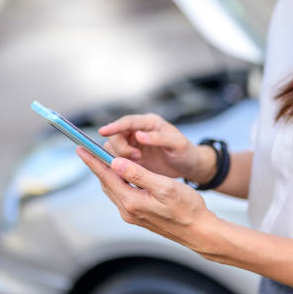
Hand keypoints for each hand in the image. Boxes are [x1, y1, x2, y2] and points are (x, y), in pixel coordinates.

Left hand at [76, 146, 217, 251]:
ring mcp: (133, 215)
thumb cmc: (187, 209)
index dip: (92, 160)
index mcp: (132, 201)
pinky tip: (121, 174)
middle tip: (88, 149)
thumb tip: (116, 163)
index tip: (81, 148)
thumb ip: (138, 174)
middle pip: (106, 182)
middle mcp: (128, 210)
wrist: (198, 231)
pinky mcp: (138, 216)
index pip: (106, 176)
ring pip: (113, 189)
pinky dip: (117, 181)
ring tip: (101, 158)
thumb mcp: (164, 186)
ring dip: (106, 173)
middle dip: (97, 165)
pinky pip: (121, 195)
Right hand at [98, 113, 215, 183]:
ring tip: (138, 164)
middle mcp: (139, 131)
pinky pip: (117, 159)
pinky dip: (119, 165)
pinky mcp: (132, 157)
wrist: (190, 166)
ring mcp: (134, 144)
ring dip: (120, 157)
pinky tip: (129, 172)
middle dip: (121, 147)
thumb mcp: (178, 144)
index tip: (102, 132)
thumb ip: (159, 138)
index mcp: (150, 123)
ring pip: (114, 148)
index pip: (127, 121)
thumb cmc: (187, 153)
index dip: (114, 126)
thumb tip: (139, 135)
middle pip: (116, 135)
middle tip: (136, 158)